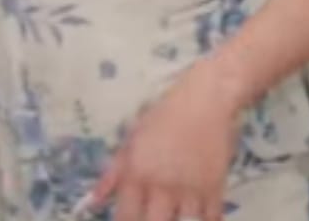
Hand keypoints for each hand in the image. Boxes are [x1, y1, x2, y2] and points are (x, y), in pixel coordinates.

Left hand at [89, 65, 244, 220]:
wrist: (206, 100)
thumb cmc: (164, 116)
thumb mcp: (132, 140)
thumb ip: (112, 175)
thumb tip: (93, 202)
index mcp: (138, 174)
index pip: (126, 217)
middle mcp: (162, 186)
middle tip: (153, 217)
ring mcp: (190, 188)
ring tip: (172, 216)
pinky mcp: (215, 186)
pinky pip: (211, 217)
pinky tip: (198, 218)